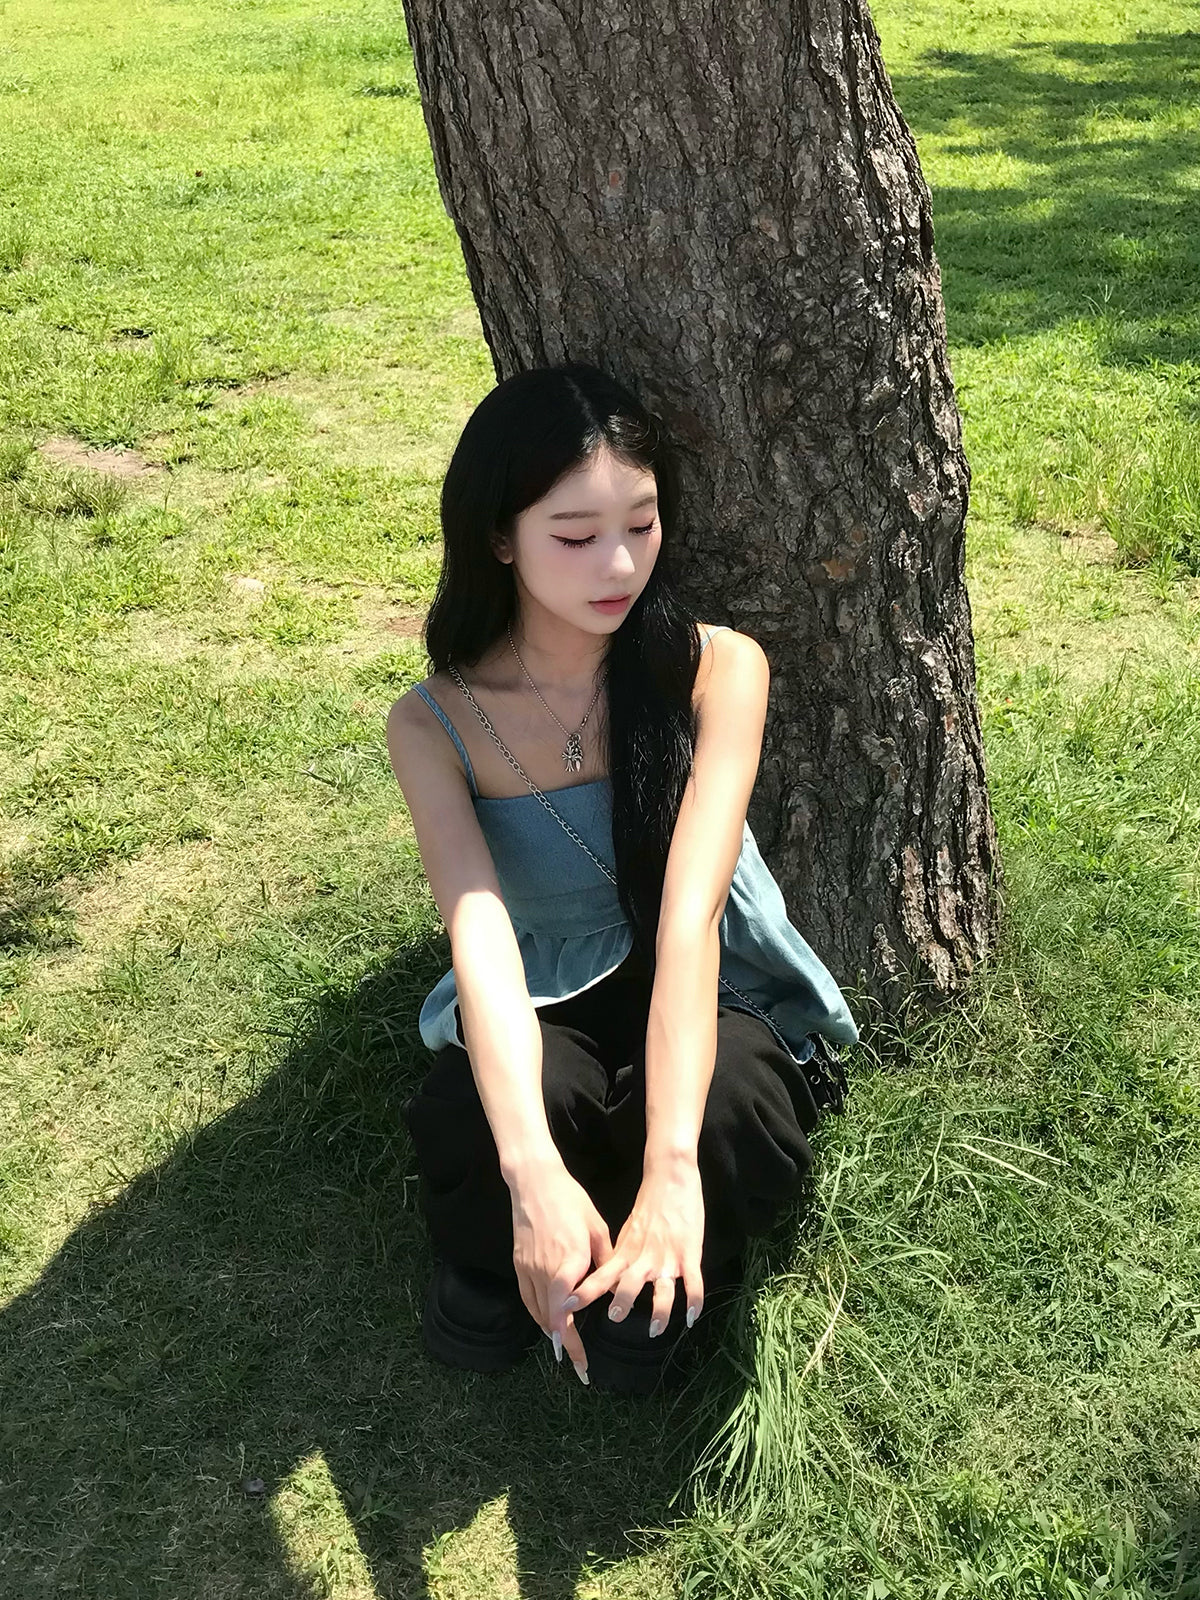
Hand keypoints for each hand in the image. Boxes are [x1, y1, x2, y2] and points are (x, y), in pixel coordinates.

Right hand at [509, 1155, 612, 1380]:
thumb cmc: (571, 1201)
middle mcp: (546, 1271)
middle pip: (552, 1320)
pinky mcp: (519, 1263)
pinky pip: (527, 1297)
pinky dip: (538, 1314)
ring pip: (538, 1311)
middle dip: (565, 1345)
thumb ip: (605, 1262)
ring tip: (565, 1348)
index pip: (566, 1313)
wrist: (535, 1182)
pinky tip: (547, 1322)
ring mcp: (529, 1268)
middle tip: (578, 1366)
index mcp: (569, 1264)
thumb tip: (614, 1287)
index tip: (581, 1362)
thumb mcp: (597, 1229)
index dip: (572, 1341)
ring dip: (551, 1332)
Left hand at [564, 1155, 704, 1336]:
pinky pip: (693, 1282)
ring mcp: (668, 1257)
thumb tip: (606, 1282)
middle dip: (620, 1302)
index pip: (601, 1276)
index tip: (566, 1308)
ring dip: (658, 1312)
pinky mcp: (690, 1253)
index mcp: (626, 1251)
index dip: (584, 1292)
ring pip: (662, 1289)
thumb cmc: (649, 1204)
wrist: (670, 1177)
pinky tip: (692, 1318)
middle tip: (613, 1319)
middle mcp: (644, 1257)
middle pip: (628, 1284)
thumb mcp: (627, 1231)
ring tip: (653, 1330)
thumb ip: (618, 1256)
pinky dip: (694, 1301)